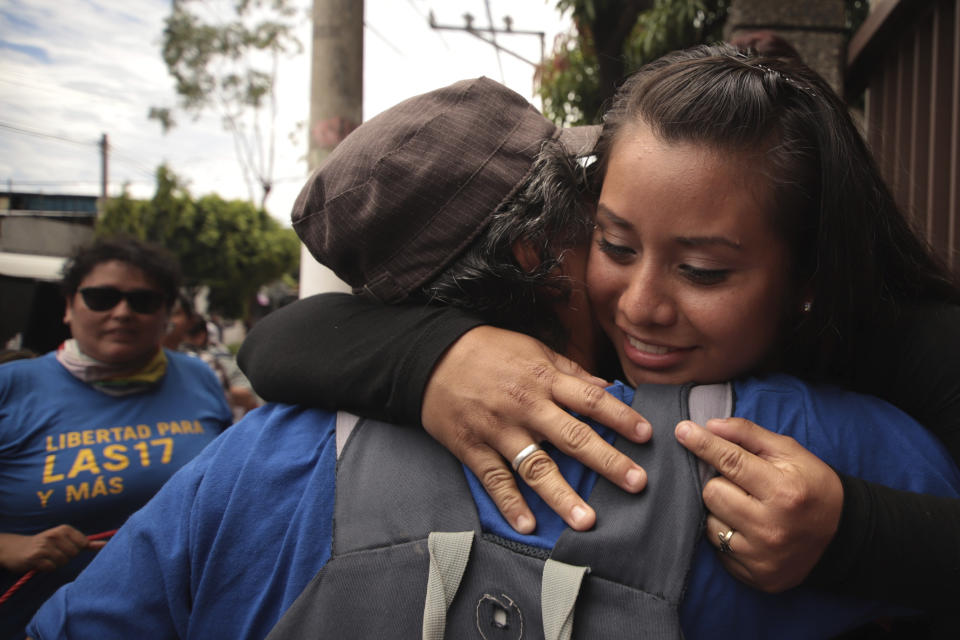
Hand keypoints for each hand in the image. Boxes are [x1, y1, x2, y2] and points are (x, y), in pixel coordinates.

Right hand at [0, 525, 106, 573]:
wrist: (17, 548)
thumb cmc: (46, 544)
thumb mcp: (65, 538)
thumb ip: (86, 542)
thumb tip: (106, 545)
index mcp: (64, 529)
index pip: (83, 544)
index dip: (76, 549)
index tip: (65, 547)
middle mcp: (55, 535)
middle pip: (74, 554)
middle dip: (66, 557)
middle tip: (54, 553)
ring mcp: (44, 546)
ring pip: (63, 562)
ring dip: (56, 563)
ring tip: (47, 557)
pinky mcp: (35, 557)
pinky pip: (51, 568)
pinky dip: (47, 568)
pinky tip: (40, 562)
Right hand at [422, 326, 651, 533]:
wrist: (431, 355)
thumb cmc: (488, 350)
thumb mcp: (532, 348)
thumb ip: (569, 371)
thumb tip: (606, 389)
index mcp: (543, 378)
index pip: (590, 400)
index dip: (621, 417)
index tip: (647, 435)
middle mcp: (525, 405)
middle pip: (572, 436)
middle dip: (606, 461)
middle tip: (636, 483)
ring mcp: (498, 429)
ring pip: (535, 465)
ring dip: (562, 495)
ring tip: (587, 521)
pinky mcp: (472, 447)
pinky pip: (494, 479)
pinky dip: (510, 503)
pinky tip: (528, 525)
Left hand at [675, 417, 843, 591]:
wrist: (842, 536)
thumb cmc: (811, 486)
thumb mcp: (790, 452)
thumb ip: (749, 434)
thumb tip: (710, 425)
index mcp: (784, 491)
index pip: (730, 461)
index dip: (703, 443)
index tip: (682, 430)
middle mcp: (771, 527)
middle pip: (712, 493)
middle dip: (719, 482)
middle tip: (740, 484)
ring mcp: (762, 556)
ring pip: (709, 523)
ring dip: (720, 511)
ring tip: (745, 508)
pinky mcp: (755, 576)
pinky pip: (718, 549)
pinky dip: (726, 536)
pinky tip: (747, 530)